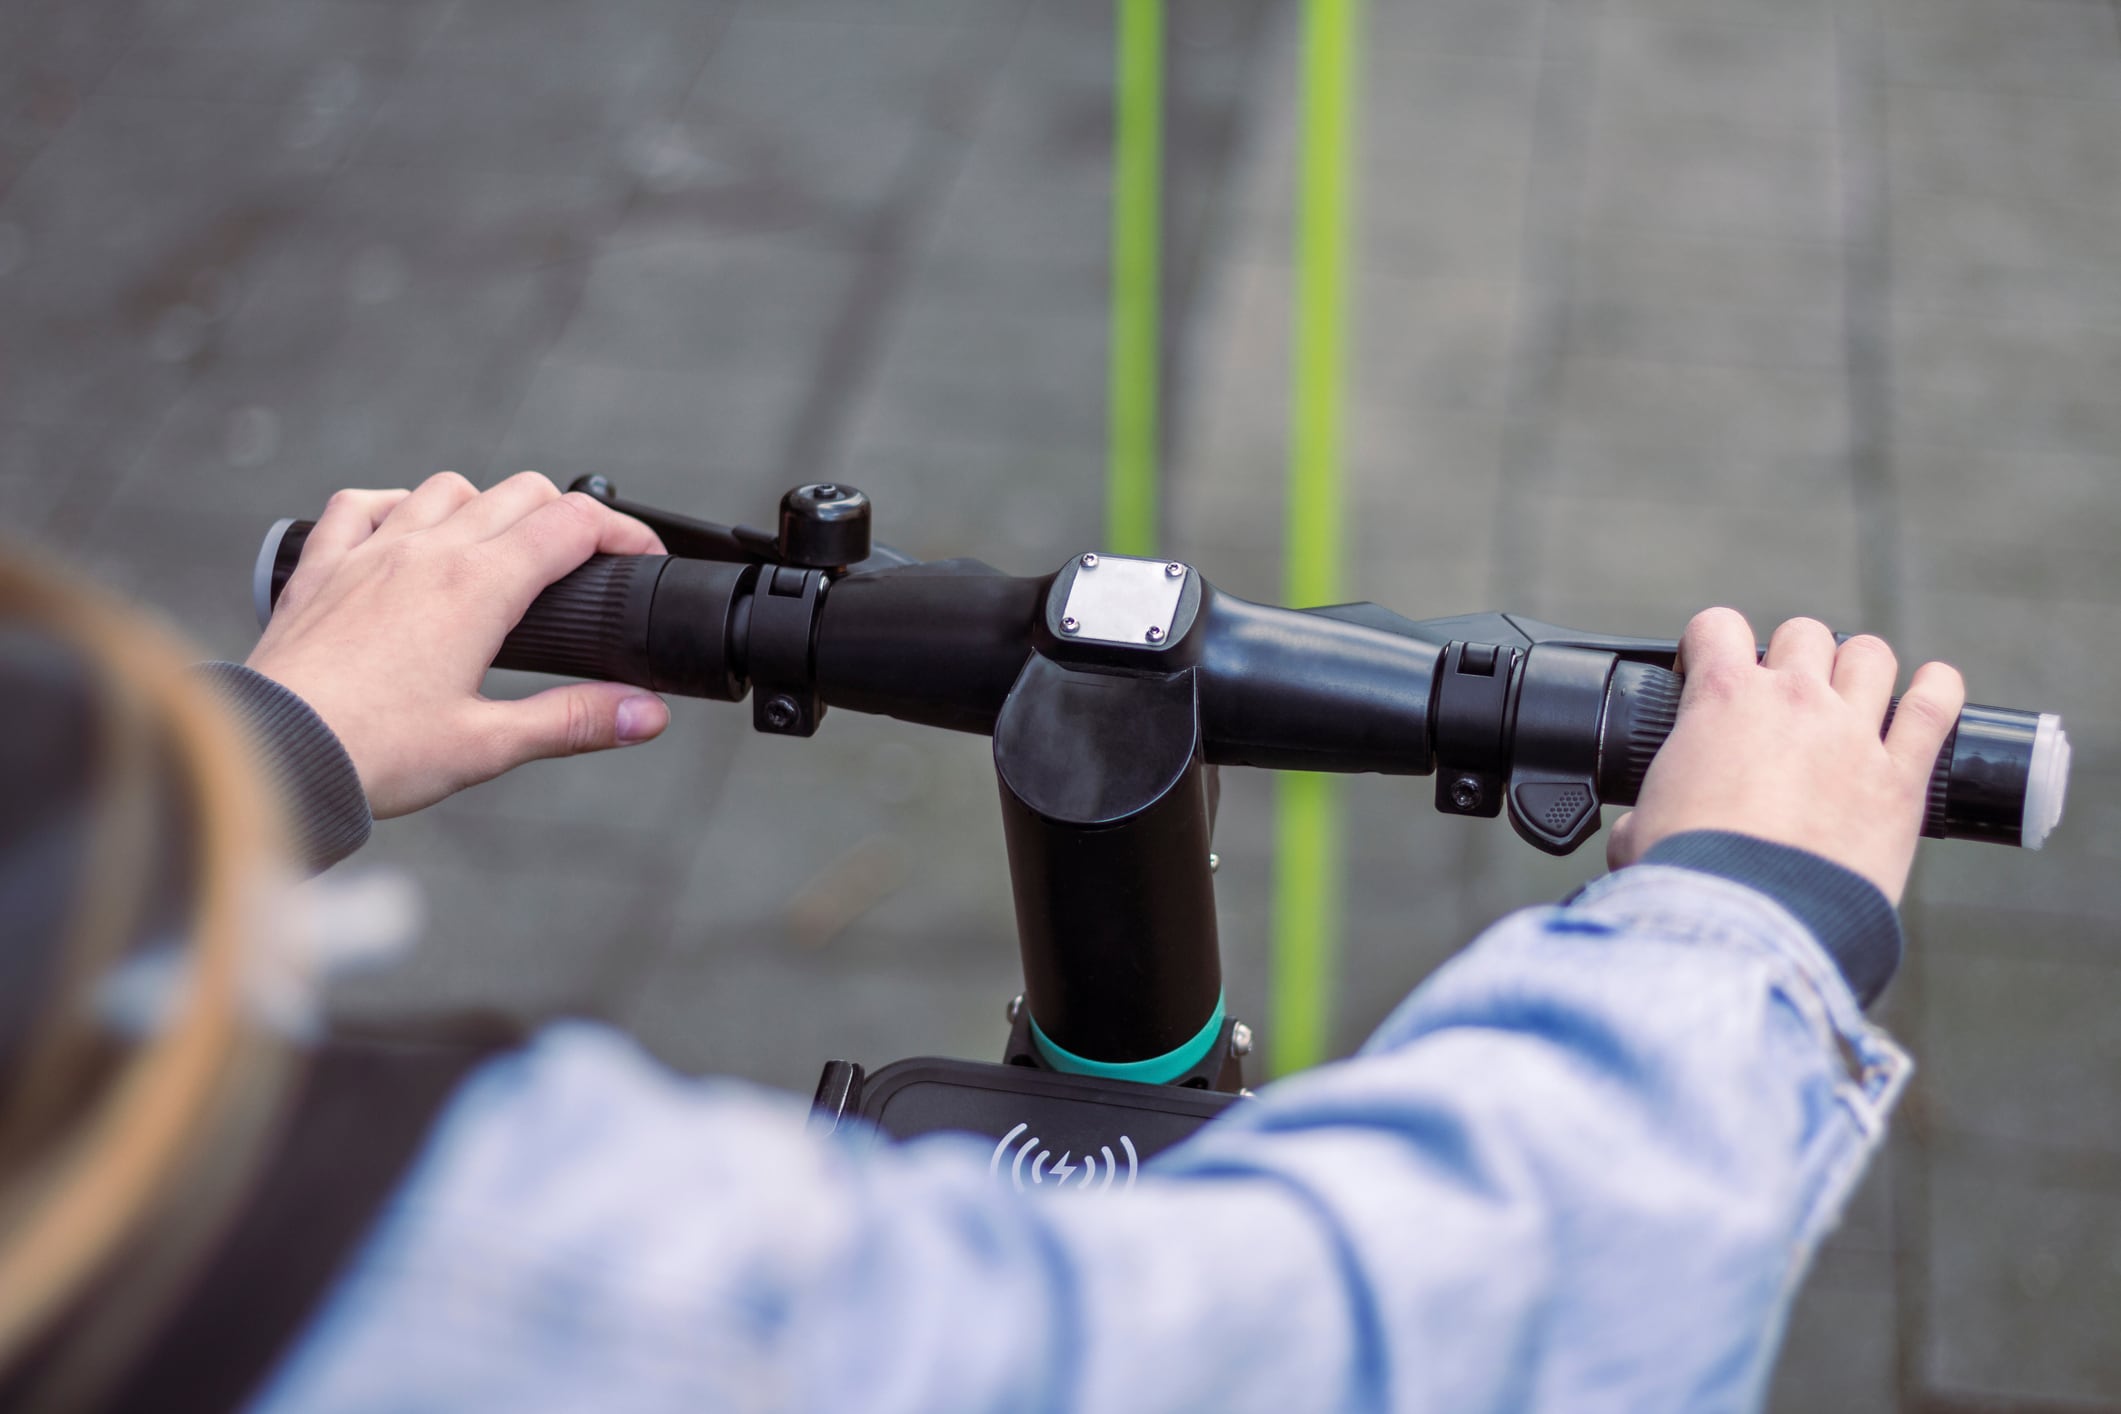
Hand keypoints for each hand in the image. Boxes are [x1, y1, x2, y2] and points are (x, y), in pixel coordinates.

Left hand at [246, 471, 671, 818]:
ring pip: (446, 488)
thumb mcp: (489, 745)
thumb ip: (575, 721)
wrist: (274, 752)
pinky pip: (361, 504)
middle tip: (584, 562)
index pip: (572, 524)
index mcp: (478, 587)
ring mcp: (371, 551)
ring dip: (485, 506)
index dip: (623, 533)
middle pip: (519, 493)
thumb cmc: (373, 752)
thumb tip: (647, 713)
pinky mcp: (323, 566)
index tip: (642, 557)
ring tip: (500, 550)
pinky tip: (404, 534)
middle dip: (566, 516)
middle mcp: (427, 551)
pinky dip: (394, 506)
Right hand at [1605, 608, 1965, 903]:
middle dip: (1790, 659)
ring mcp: (1853, 734)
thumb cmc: (1688, 877)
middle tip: (1780, 702)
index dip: (1708, 645)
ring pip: (1871, 656)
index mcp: (1722, 700)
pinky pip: (1937, 707)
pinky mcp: (1902, 778)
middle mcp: (1794, 700)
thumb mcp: (1637, 833)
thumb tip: (1635, 830)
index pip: (1716, 626)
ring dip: (1858, 670)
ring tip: (1849, 698)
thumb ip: (1643, 813)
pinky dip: (1938, 690)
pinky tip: (1932, 689)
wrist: (1749, 923)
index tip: (1707, 674)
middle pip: (1803, 635)